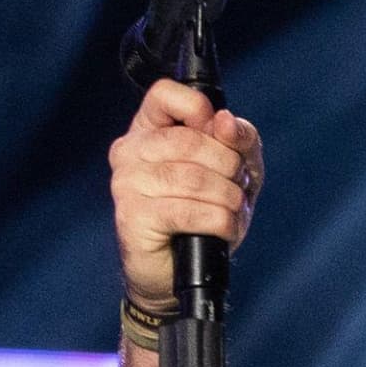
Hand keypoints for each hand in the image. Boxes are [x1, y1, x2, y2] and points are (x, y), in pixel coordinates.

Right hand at [109, 77, 263, 310]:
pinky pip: (188, 211)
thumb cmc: (203, 215)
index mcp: (149, 129)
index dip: (200, 110)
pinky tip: (223, 229)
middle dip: (229, 165)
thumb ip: (239, 140)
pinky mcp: (133, 217)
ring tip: (233, 210)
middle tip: (237, 187)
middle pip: (190, 140)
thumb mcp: (235, 171)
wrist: (178, 272)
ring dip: (227, 197)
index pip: (166, 94)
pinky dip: (219, 221)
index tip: (219, 133)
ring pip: (192, 177)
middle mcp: (130, 151)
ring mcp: (126, 184)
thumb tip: (226, 121)